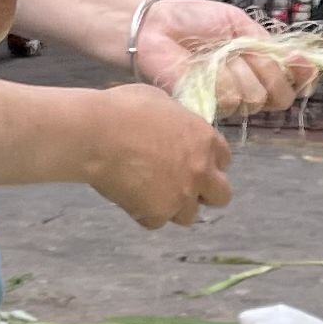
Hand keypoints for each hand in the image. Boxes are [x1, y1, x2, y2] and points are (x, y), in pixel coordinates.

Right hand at [79, 84, 237, 228]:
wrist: (98, 135)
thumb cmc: (124, 110)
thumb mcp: (160, 101)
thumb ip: (176, 121)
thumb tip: (171, 126)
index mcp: (204, 140)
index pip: (224, 160)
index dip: (210, 163)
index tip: (195, 164)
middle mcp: (200, 171)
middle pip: (221, 196)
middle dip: (205, 194)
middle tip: (183, 189)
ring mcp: (181, 196)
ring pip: (189, 216)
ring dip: (174, 207)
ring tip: (150, 195)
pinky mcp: (158, 213)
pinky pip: (156, 221)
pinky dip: (144, 213)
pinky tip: (130, 198)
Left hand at [130, 0, 306, 115]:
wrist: (157, 26)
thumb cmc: (196, 21)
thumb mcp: (238, 23)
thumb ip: (266, 43)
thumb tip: (301, 59)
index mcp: (260, 67)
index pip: (296, 83)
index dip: (302, 75)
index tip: (296, 59)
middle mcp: (250, 89)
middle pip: (280, 96)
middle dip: (267, 70)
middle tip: (243, 51)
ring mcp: (229, 102)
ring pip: (255, 98)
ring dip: (238, 71)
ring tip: (215, 56)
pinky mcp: (208, 109)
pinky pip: (230, 99)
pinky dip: (219, 78)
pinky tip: (202, 67)